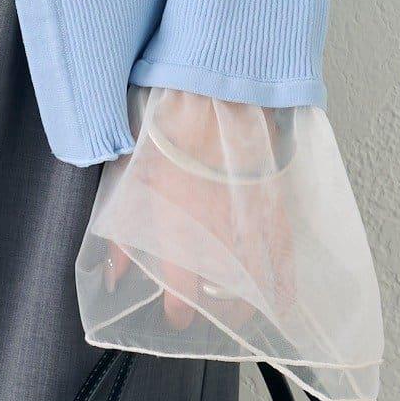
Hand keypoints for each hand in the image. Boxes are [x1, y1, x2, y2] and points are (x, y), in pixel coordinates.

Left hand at [107, 95, 295, 332]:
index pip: (181, 293)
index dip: (178, 311)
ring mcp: (251, 220)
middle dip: (217, 310)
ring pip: (258, 281)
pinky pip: (285, 252)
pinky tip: (283, 299)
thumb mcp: (128, 175)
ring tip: (241, 310)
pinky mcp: (274, 201)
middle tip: (209, 311)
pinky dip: (285, 279)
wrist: (211, 85)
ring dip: (249, 301)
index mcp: (179, 229)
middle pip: (225, 295)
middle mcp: (218, 234)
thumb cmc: (163, 124)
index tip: (175, 315)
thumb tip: (114, 273)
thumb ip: (120, 231)